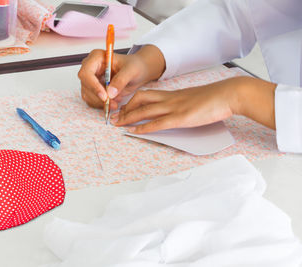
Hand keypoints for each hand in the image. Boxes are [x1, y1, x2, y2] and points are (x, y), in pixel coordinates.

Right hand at [78, 45, 165, 109]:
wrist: (138, 72)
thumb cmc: (135, 66)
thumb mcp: (131, 71)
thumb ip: (121, 80)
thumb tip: (110, 93)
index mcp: (97, 57)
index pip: (86, 73)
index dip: (93, 86)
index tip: (104, 96)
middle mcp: (91, 67)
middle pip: (86, 85)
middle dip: (98, 97)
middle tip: (112, 103)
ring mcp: (90, 79)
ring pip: (87, 95)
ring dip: (100, 103)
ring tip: (115, 103)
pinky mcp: (93, 89)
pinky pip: (91, 100)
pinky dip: (101, 105)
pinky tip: (112, 103)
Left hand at [111, 76, 276, 133]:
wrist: (228, 94)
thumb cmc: (214, 98)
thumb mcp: (193, 99)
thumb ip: (181, 104)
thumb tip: (175, 111)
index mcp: (172, 94)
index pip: (145, 94)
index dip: (131, 101)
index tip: (122, 107)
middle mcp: (169, 99)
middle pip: (139, 99)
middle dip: (124, 108)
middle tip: (114, 116)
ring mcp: (174, 107)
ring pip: (144, 110)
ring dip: (128, 118)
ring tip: (116, 124)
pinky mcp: (181, 117)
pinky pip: (157, 123)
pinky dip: (143, 128)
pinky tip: (133, 132)